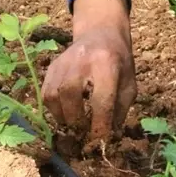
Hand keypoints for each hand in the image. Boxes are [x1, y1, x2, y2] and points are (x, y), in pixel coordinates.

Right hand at [44, 0, 136, 141]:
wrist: (101, 34)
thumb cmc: (119, 62)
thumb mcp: (129, 83)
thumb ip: (120, 110)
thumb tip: (110, 137)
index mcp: (106, 63)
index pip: (102, 99)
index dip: (100, 125)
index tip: (100, 142)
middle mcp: (81, 60)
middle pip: (71, 96)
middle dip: (77, 121)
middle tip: (85, 132)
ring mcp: (63, 62)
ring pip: (54, 96)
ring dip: (64, 117)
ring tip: (75, 124)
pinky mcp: (52, 67)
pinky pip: (46, 94)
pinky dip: (54, 110)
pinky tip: (66, 112)